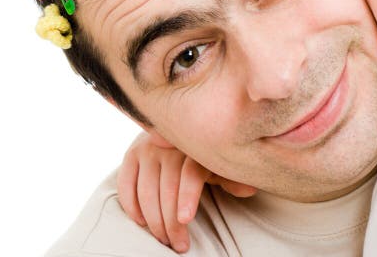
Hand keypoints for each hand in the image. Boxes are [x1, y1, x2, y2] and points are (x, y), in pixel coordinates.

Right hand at [116, 132, 256, 252]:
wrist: (175, 133)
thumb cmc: (200, 156)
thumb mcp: (217, 165)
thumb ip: (230, 178)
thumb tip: (250, 189)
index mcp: (196, 148)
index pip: (190, 174)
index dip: (187, 197)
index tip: (185, 220)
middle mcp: (170, 146)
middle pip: (168, 189)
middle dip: (172, 222)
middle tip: (179, 244)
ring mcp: (148, 149)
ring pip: (147, 192)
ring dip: (154, 221)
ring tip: (164, 240)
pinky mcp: (132, 155)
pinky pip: (127, 184)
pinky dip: (132, 206)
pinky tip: (142, 223)